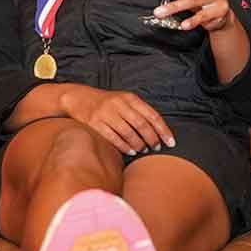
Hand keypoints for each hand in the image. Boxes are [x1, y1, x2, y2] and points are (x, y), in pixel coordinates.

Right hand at [56, 84, 175, 154]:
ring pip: (128, 132)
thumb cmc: (107, 103)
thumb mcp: (124, 101)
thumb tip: (159, 132)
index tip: (171, 142)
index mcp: (130, 98)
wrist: (79, 98)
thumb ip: (140, 112)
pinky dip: (124, 146)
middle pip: (141, 124)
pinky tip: (130, 151)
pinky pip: (113, 138)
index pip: (152, 115)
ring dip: (138, 144)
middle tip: (155, 148)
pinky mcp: (94, 123)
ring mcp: (106, 113)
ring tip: (142, 150)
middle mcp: (119, 104)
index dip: (163, 130)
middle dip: (151, 139)